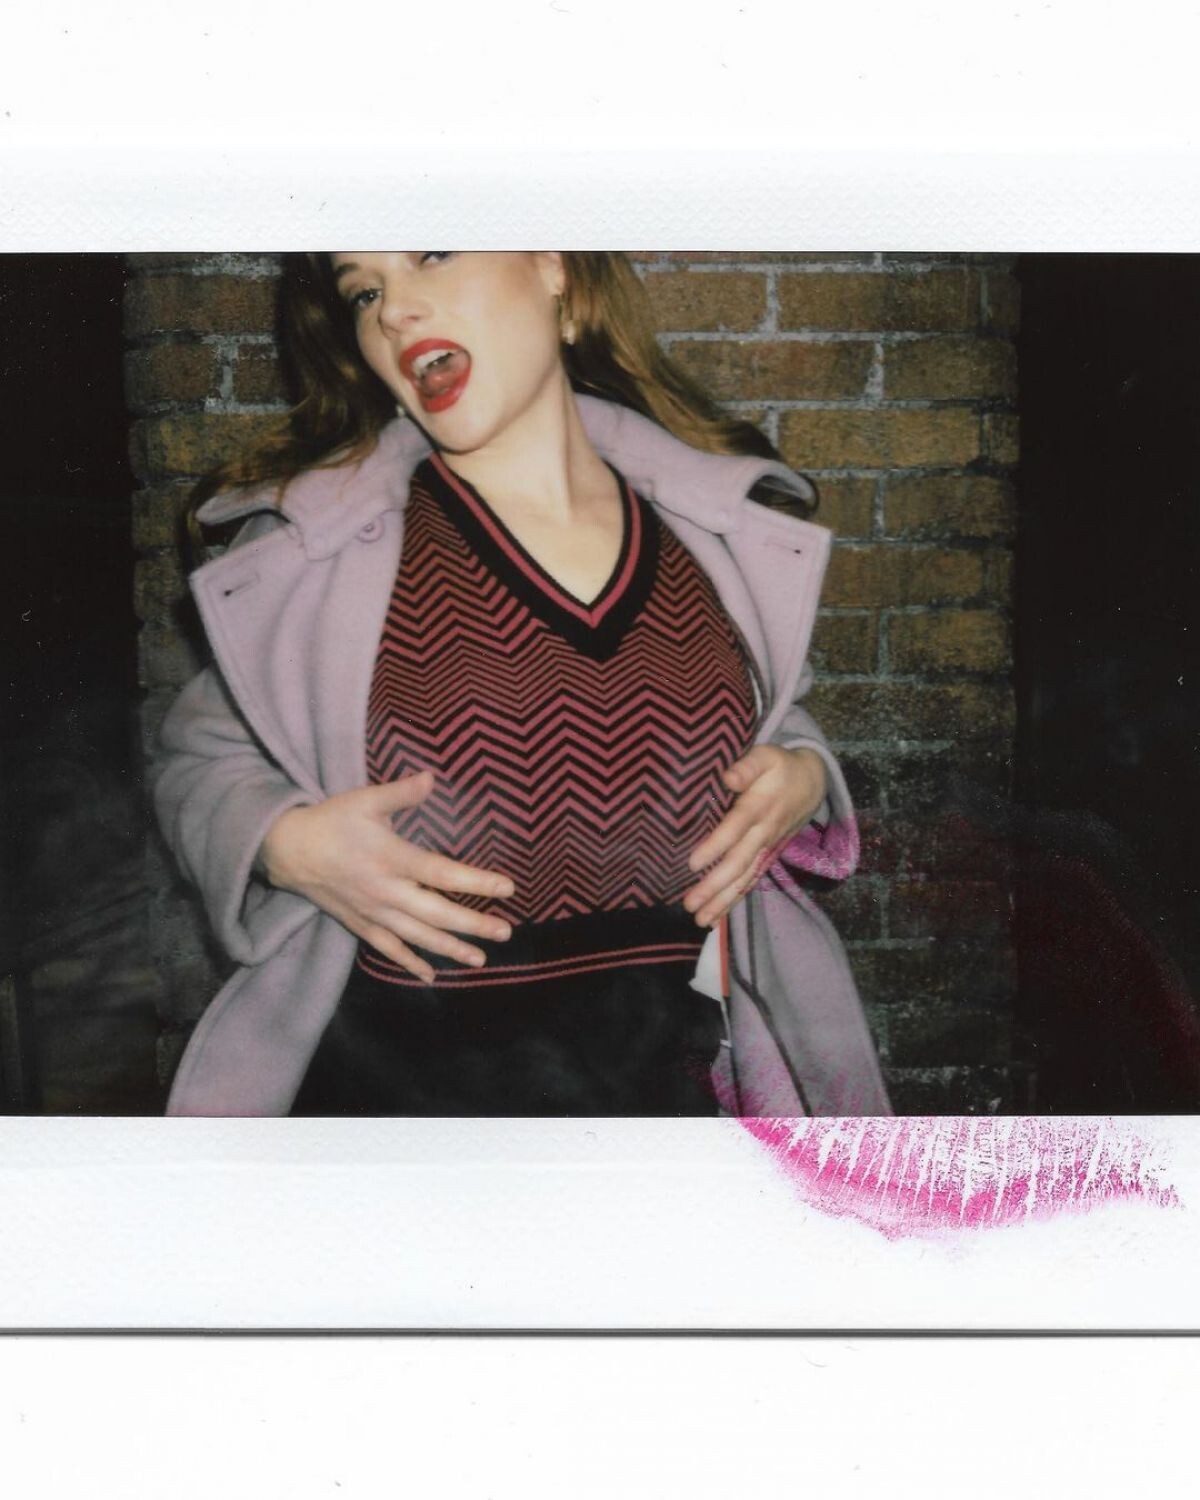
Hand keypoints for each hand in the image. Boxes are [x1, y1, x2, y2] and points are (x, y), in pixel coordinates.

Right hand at [258, 770, 514, 982]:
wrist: (288, 849)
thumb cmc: (332, 820)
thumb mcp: (366, 800)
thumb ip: (401, 793)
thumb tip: (432, 777)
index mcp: (391, 857)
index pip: (441, 872)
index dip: (476, 881)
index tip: (507, 886)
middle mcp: (385, 890)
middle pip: (436, 912)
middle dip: (472, 924)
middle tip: (504, 931)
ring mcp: (372, 912)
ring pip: (417, 936)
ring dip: (449, 949)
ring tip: (480, 959)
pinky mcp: (360, 924)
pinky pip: (387, 949)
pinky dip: (409, 963)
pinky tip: (431, 977)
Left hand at [682, 746, 825, 927]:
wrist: (813, 782)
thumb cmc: (780, 766)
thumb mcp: (766, 756)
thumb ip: (747, 766)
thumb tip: (728, 777)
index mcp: (758, 807)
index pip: (735, 829)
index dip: (715, 846)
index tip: (692, 864)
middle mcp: (763, 833)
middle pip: (738, 863)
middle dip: (715, 886)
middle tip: (690, 905)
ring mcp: (767, 848)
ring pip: (745, 879)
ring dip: (723, 901)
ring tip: (700, 921)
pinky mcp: (768, 857)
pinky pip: (751, 882)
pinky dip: (734, 900)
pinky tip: (716, 918)